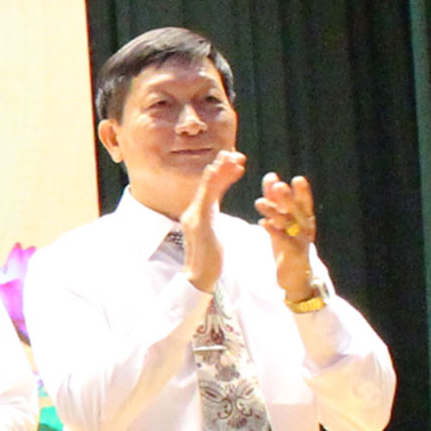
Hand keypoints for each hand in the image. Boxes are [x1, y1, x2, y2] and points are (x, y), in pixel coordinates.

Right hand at [179, 149, 245, 293]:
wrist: (199, 277)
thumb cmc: (210, 259)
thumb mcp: (215, 232)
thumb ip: (214, 216)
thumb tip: (216, 206)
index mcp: (199, 214)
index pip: (212, 188)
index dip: (224, 173)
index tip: (237, 161)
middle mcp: (193, 211)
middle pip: (208, 183)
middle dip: (221, 166)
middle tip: (236, 153)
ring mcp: (195, 216)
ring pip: (207, 186)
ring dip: (220, 169)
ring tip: (234, 157)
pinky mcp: (199, 221)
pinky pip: (206, 197)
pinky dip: (211, 182)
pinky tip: (218, 169)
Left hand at [257, 171, 321, 302]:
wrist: (296, 276)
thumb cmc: (288, 244)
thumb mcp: (282, 220)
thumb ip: (276, 200)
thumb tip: (271, 176)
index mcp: (305, 219)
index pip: (305, 202)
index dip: (303, 191)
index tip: (297, 179)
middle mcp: (306, 228)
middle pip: (298, 211)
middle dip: (288, 198)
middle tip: (278, 185)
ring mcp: (301, 241)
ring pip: (288, 224)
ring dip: (274, 212)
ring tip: (259, 202)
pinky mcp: (293, 255)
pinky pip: (284, 241)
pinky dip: (274, 231)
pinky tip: (263, 223)